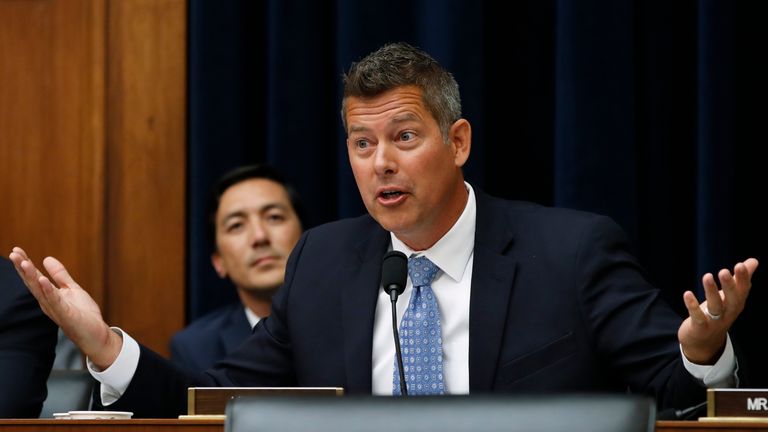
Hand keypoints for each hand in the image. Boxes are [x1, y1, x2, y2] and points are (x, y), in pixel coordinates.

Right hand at [8, 247, 122, 368]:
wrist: (96, 334)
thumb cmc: (83, 314)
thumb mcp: (72, 289)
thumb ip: (60, 275)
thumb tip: (47, 258)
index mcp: (48, 295)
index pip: (34, 277)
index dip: (25, 264)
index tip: (16, 250)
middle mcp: (47, 302)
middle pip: (32, 283)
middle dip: (23, 268)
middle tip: (13, 253)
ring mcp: (56, 309)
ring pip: (40, 291)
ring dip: (32, 276)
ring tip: (24, 262)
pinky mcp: (66, 315)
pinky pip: (56, 301)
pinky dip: (49, 291)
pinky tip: (43, 280)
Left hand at [678, 258, 758, 363]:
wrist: (705, 342)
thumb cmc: (719, 313)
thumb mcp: (731, 297)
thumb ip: (741, 279)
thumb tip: (753, 261)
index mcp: (736, 303)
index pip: (743, 290)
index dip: (743, 278)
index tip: (741, 264)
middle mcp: (728, 312)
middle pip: (732, 299)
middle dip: (729, 285)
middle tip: (724, 271)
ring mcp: (715, 321)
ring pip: (715, 306)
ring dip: (711, 292)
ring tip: (707, 276)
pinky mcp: (700, 327)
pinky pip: (698, 317)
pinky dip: (692, 306)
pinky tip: (687, 293)